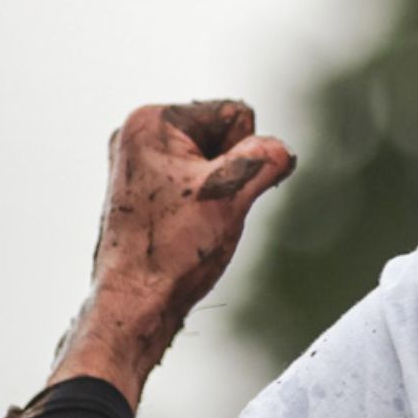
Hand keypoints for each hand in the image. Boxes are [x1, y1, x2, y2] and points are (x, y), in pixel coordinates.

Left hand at [50, 100, 295, 405]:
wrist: (135, 303)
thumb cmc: (172, 251)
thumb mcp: (230, 194)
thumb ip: (266, 158)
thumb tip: (282, 151)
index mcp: (151, 121)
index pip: (237, 114)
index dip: (241, 157)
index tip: (212, 195)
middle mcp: (138, 134)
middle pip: (225, 133)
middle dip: (229, 172)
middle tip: (203, 211)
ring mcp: (140, 162)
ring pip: (216, 160)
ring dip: (219, 190)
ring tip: (193, 223)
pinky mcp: (147, 188)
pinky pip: (199, 180)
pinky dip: (205, 202)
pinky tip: (187, 228)